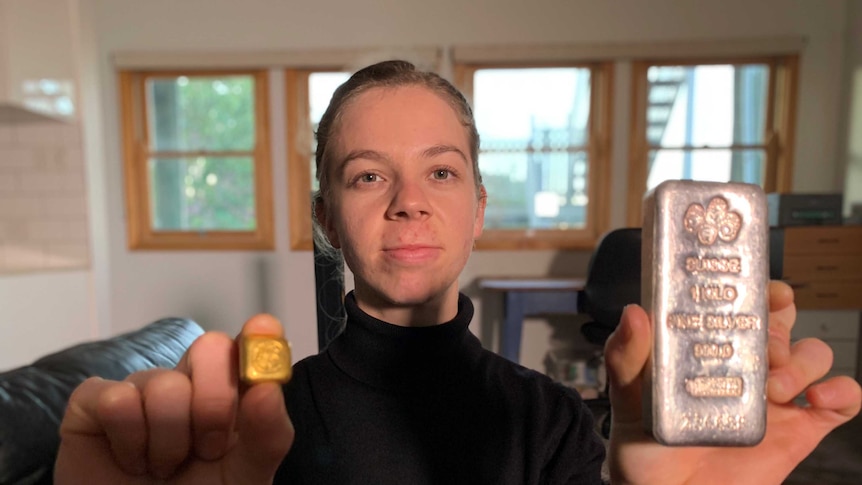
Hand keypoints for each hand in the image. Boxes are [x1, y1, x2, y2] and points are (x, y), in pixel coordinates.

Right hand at [55, 315, 293, 483]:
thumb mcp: (245, 475)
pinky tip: (131, 460)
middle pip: (210, 348)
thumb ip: (267, 435)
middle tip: (208, 450)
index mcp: (231, 391)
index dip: (257, 336)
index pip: (249, 346)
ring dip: (169, 442)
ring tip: (164, 467)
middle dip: (214, 404)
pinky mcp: (94, 401)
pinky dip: (129, 443)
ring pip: (164, 385)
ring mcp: (141, 387)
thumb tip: (268, 389)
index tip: (263, 330)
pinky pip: (117, 400)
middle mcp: (188, 380)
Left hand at [604, 280, 861, 484]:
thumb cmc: (643, 446)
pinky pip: (841, 401)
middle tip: (763, 346)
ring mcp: (775, 396)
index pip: (741, 304)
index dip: (759, 289)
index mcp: (709, 347)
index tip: (765, 289)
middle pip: (782, 321)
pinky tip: (818, 398)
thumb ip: (626, 357)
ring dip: (803, 361)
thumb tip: (635, 313)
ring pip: (812, 354)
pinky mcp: (799, 429)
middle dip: (781, 323)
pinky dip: (842, 390)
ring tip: (774, 386)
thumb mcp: (626, 398)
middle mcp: (746, 364)